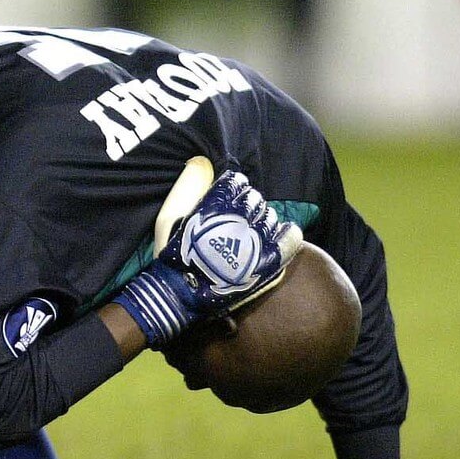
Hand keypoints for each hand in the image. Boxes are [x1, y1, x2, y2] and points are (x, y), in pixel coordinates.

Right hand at [115, 170, 302, 347]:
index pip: (235, 182)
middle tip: (234, 222)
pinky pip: (291, 237)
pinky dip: (287, 233)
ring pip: (271, 215)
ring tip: (249, 234)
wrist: (180, 296)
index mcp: (216, 205)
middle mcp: (239, 219)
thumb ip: (187, 186)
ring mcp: (256, 240)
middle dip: (245, 206)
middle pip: (254, 198)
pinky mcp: (269, 262)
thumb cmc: (171, 257)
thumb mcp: (168, 217)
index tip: (224, 202)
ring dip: (261, 220)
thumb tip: (204, 162)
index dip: (230, 190)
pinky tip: (279, 236)